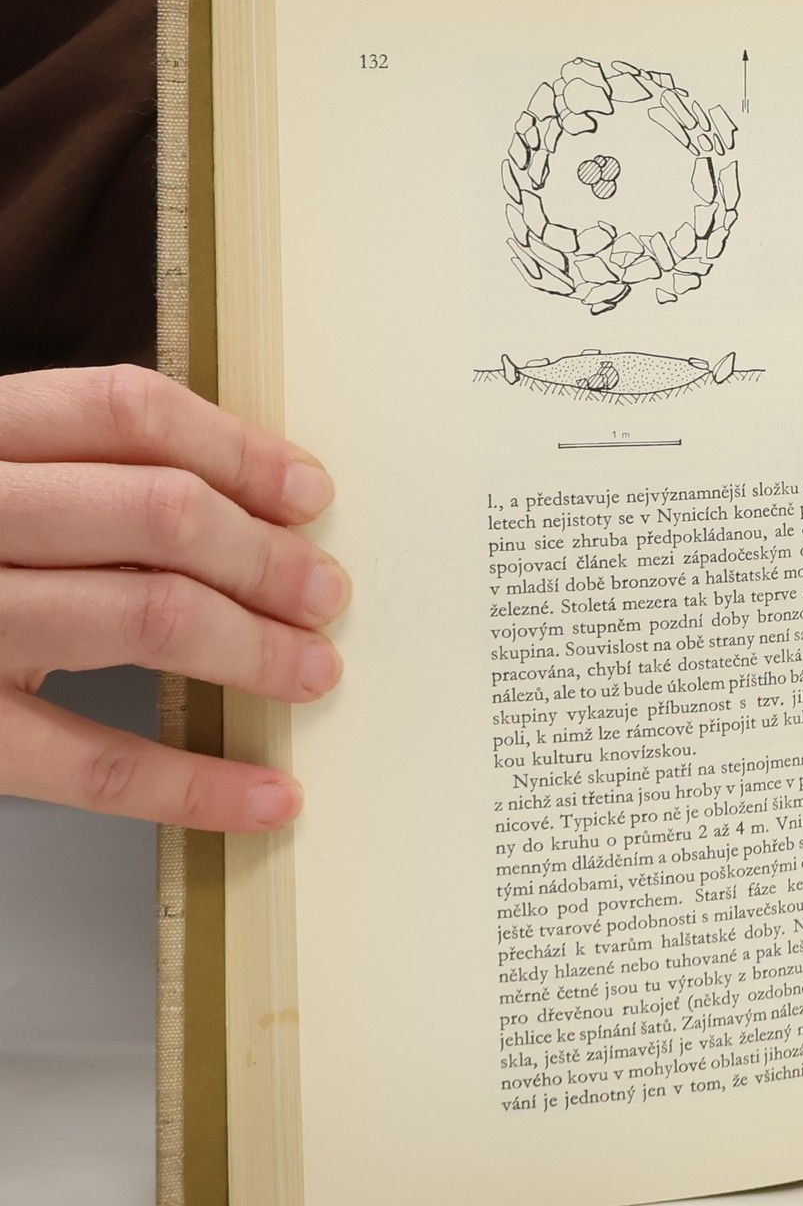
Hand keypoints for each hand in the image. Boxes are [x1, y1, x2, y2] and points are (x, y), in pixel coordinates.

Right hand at [0, 365, 346, 829]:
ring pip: (149, 618)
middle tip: (326, 595)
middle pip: (159, 514)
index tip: (311, 492)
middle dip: (267, 558)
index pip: (123, 410)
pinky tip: (265, 796)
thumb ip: (73, 478)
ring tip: (311, 670)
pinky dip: (198, 786)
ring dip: (258, 649)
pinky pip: (94, 763)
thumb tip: (254, 504)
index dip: (238, 448)